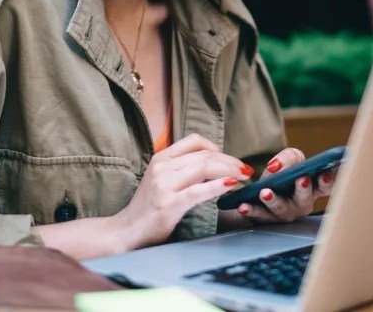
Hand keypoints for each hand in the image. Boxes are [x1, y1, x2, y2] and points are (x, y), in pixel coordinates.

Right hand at [113, 134, 252, 249]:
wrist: (126, 231)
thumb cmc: (148, 208)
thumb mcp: (163, 180)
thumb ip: (183, 170)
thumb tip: (215, 166)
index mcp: (161, 158)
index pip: (194, 141)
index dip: (217, 147)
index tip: (230, 159)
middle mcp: (162, 167)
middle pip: (204, 155)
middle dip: (230, 161)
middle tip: (245, 170)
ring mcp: (164, 185)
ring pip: (204, 167)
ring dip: (229, 171)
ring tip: (243, 177)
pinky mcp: (169, 204)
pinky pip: (199, 191)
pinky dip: (218, 186)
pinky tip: (230, 185)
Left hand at [235, 147, 335, 223]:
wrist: (259, 191)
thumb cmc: (283, 173)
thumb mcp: (289, 159)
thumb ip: (289, 157)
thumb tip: (278, 167)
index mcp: (312, 189)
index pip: (326, 186)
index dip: (328, 181)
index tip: (325, 174)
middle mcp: (301, 204)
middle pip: (304, 200)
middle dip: (304, 190)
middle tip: (301, 180)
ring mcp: (284, 214)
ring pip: (281, 209)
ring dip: (274, 200)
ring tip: (265, 192)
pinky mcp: (266, 219)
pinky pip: (259, 215)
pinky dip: (251, 210)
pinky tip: (243, 206)